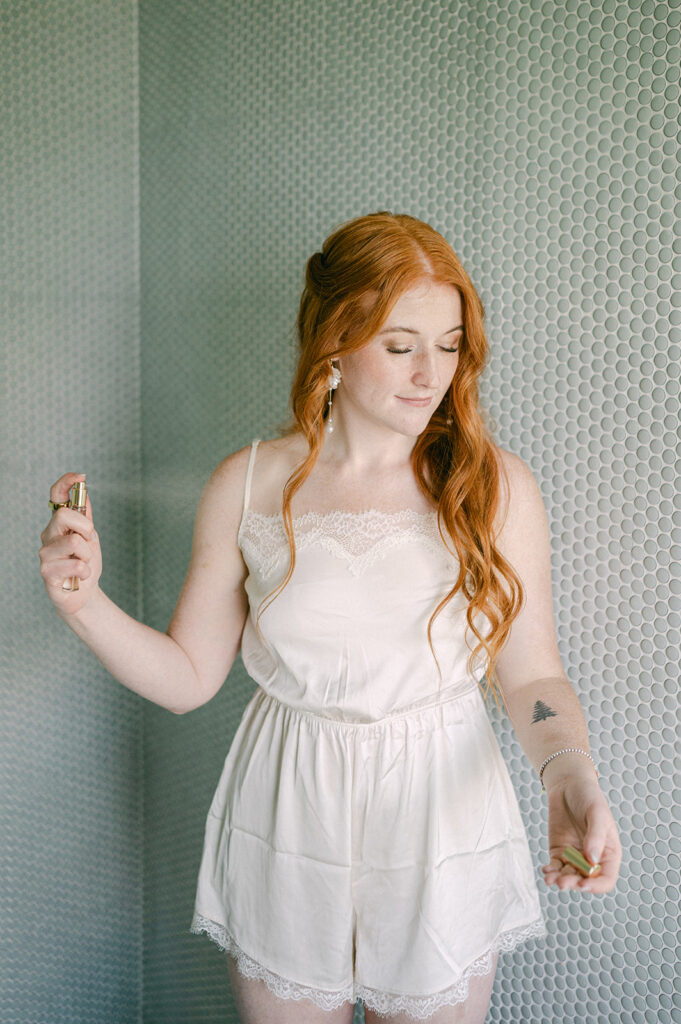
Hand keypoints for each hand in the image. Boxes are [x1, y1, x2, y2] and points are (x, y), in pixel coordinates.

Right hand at [39, 472, 101, 615]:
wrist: (84, 594)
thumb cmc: (85, 564)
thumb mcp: (90, 538)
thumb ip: (85, 518)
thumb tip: (85, 492)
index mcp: (59, 525)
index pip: (55, 497)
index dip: (66, 483)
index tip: (80, 476)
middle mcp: (48, 536)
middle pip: (63, 515)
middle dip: (85, 528)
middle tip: (88, 542)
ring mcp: (45, 554)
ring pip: (73, 542)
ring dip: (87, 555)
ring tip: (83, 563)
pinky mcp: (47, 572)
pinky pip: (75, 564)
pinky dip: (85, 570)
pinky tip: (80, 576)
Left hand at [541, 774, 621, 893]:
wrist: (568, 784)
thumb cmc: (589, 797)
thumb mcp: (596, 813)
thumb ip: (596, 836)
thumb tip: (592, 859)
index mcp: (609, 854)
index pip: (606, 879)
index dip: (596, 886)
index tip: (584, 884)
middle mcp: (593, 859)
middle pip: (585, 881)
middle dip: (574, 884)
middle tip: (563, 882)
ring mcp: (575, 856)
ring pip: (569, 877)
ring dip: (560, 881)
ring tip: (551, 879)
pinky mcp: (559, 851)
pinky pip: (556, 867)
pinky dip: (551, 871)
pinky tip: (546, 870)